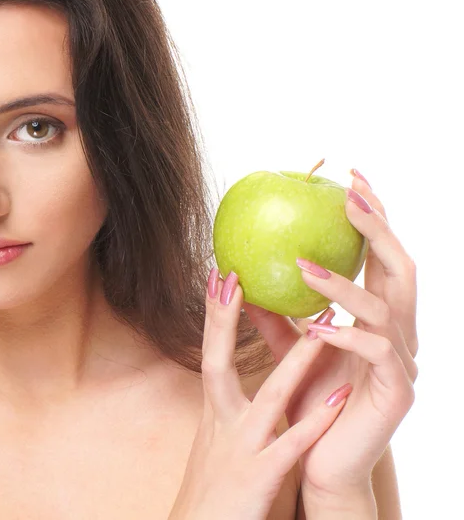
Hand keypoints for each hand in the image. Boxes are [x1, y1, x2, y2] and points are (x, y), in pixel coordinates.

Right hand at [168, 270, 353, 519]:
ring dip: (294, 360)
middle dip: (223, 319)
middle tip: (234, 277)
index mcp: (215, 411)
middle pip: (217, 361)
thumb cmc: (211, 485)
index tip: (220, 276)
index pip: (211, 352)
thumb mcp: (214, 438)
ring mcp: (240, 447)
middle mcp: (222, 421)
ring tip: (321, 327)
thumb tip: (234, 374)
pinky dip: (315, 418)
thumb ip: (227, 405)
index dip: (214, 315)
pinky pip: (292, 444)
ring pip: (268, 396)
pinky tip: (340, 393)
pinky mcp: (259, 477)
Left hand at [242, 170, 417, 497]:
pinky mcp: (397, 394)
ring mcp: (403, 364)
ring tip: (306, 269)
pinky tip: (318, 329)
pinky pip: (378, 354)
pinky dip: (347, 337)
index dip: (372, 216)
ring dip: (346, 285)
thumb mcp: (290, 351)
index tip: (349, 179)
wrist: (322, 463)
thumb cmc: (310, 403)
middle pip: (402, 268)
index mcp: (378, 319)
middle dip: (378, 229)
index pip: (380, 258)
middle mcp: (399, 334)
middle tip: (349, 196)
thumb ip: (275, 317)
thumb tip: (239, 278)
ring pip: (389, 309)